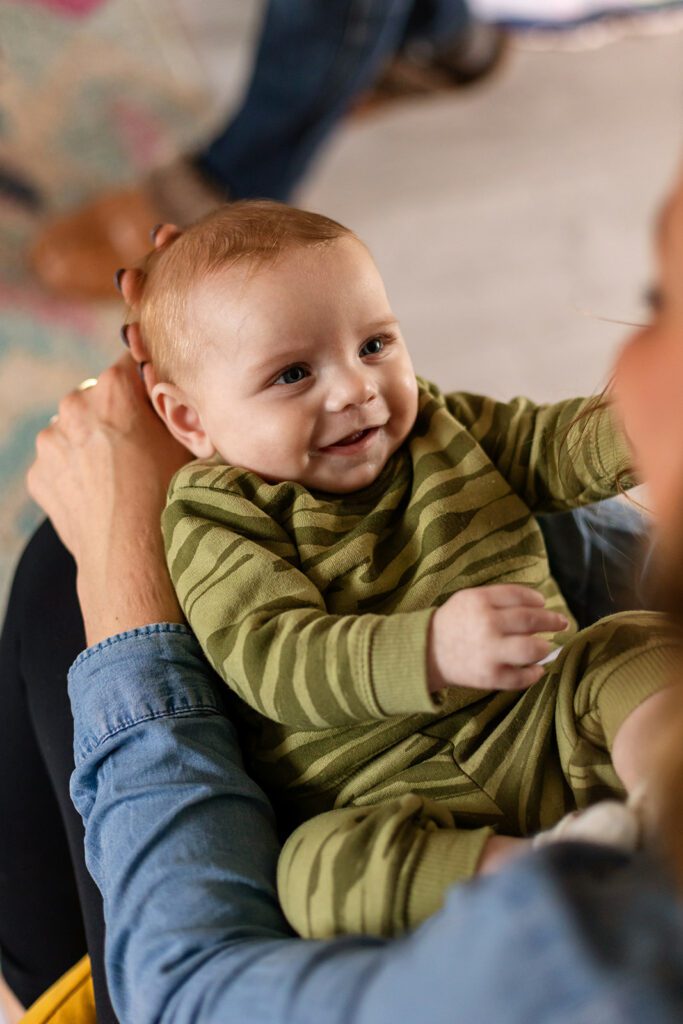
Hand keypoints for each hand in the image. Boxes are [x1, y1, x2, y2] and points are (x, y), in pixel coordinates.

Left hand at [27, 355, 190, 644]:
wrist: (132, 558)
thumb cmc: (170, 499)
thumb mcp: (192, 445)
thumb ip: (180, 410)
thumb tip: (178, 394)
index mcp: (114, 388)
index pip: (131, 362)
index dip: (147, 385)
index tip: (158, 406)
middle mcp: (74, 405)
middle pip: (98, 397)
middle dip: (116, 415)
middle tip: (142, 449)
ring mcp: (50, 442)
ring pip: (74, 430)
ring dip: (91, 444)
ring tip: (120, 479)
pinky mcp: (38, 475)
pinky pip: (60, 463)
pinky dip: (75, 474)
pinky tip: (101, 497)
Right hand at [427, 584, 567, 692]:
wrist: (427, 652)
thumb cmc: (453, 622)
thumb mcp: (469, 598)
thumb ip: (499, 598)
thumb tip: (538, 604)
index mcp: (480, 601)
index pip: (520, 596)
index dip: (537, 600)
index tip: (544, 604)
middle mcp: (487, 624)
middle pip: (531, 620)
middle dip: (552, 621)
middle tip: (563, 622)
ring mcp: (489, 652)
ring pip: (532, 649)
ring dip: (545, 647)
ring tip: (547, 647)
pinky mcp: (490, 677)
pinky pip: (522, 677)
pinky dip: (535, 674)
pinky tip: (537, 669)